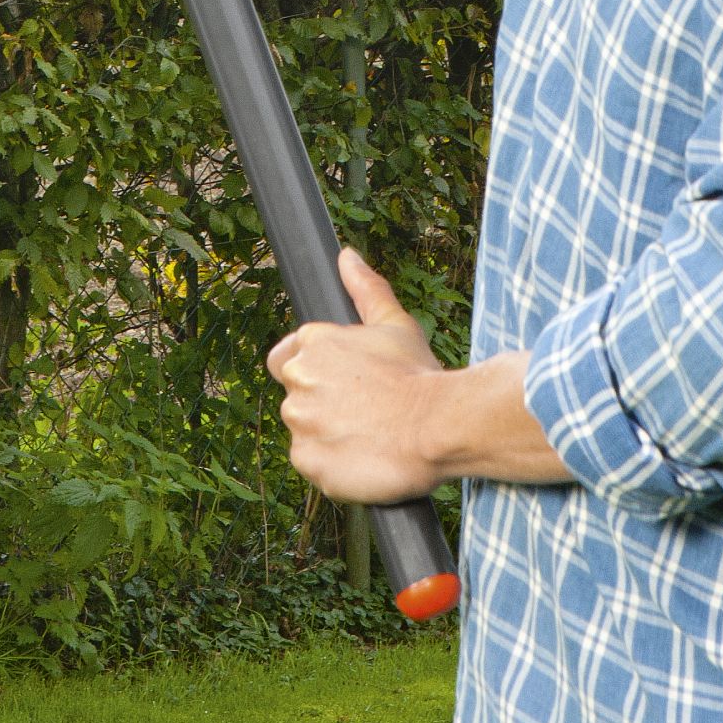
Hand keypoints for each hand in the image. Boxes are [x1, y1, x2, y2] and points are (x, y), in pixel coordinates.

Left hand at [267, 248, 449, 505]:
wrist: (437, 427)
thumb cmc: (418, 374)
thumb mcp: (395, 324)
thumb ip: (366, 288)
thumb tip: (346, 257)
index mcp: (311, 343)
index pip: (285, 360)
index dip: (313, 374)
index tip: (342, 385)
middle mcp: (298, 380)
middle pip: (296, 398)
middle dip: (323, 405)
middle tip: (364, 411)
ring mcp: (300, 423)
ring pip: (305, 432)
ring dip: (328, 436)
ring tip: (368, 435)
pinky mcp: (308, 460)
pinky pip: (312, 465)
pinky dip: (332, 465)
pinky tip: (363, 457)